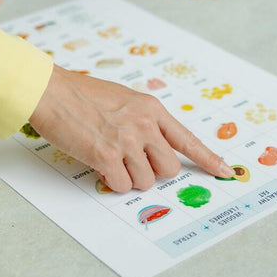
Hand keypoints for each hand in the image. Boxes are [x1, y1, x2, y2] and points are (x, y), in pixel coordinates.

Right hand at [28, 66, 234, 192]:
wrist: (51, 91)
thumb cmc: (81, 95)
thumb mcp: (123, 99)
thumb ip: (142, 120)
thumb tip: (151, 147)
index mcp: (152, 109)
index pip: (187, 139)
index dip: (208, 159)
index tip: (225, 171)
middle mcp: (145, 125)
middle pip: (169, 168)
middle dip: (152, 171)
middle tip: (131, 162)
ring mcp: (128, 141)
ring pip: (146, 181)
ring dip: (129, 178)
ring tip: (109, 159)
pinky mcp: (107, 156)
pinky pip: (122, 185)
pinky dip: (111, 181)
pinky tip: (98, 164)